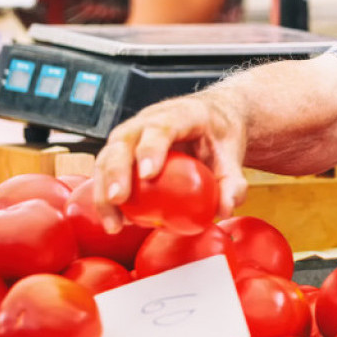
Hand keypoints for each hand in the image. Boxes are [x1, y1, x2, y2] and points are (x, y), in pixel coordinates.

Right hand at [92, 90, 248, 232]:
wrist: (211, 118)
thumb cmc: (219, 134)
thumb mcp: (233, 156)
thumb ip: (233, 182)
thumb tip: (224, 210)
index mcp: (183, 114)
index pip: (162, 126)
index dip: (151, 148)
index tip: (148, 175)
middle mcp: (151, 118)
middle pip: (125, 139)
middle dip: (117, 170)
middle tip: (119, 200)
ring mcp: (133, 131)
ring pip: (108, 155)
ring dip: (103, 189)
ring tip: (114, 223)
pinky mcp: (124, 148)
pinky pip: (107, 169)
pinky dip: (105, 194)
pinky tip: (115, 219)